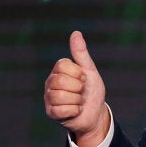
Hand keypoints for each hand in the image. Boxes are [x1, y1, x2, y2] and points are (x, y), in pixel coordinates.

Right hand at [44, 31, 109, 146]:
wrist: (96, 113)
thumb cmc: (92, 91)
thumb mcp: (90, 71)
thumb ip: (81, 53)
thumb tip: (75, 33)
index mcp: (59, 71)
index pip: (62, 65)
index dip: (78, 73)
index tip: (84, 78)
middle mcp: (50, 83)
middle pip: (60, 80)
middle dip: (78, 87)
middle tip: (81, 91)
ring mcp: (49, 98)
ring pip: (60, 96)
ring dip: (77, 100)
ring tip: (79, 101)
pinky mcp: (51, 113)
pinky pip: (62, 110)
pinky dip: (74, 111)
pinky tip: (75, 111)